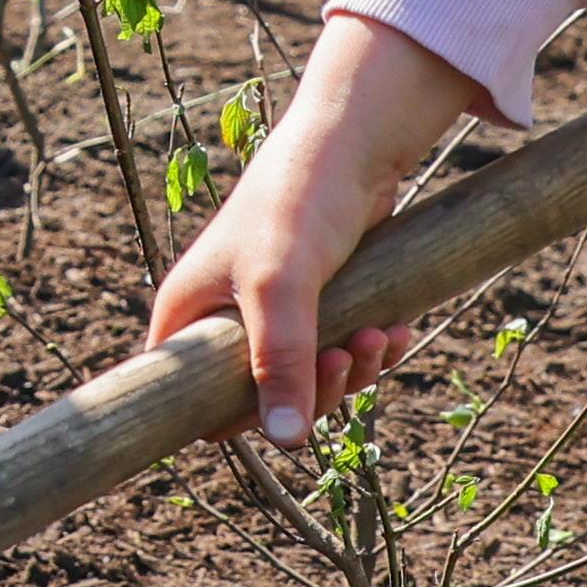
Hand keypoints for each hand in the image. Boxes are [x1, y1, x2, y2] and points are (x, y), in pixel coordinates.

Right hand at [145, 7, 495, 444]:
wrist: (353, 145)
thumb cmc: (296, 204)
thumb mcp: (280, 288)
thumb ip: (280, 364)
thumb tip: (287, 440)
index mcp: (191, 313)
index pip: (190, 398)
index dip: (233, 419)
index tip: (282, 414)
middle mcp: (226, 317)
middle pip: (261, 398)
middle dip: (314, 390)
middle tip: (344, 359)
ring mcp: (276, 312)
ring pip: (310, 378)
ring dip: (351, 370)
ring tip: (378, 338)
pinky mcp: (321, 303)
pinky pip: (342, 352)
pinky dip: (371, 351)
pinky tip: (396, 331)